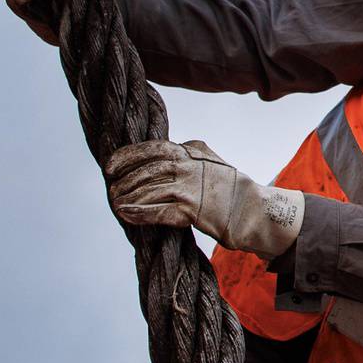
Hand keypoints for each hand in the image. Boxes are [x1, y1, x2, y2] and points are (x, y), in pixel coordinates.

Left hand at [105, 139, 304, 259]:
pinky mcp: (192, 210)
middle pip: (146, 170)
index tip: (109, 166)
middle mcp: (190, 166)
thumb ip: (190, 153)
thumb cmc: (231, 188)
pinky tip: (125, 214)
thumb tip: (169, 149)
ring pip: (148, 190)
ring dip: (127, 198)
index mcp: (192, 152)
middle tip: (111, 190)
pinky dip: (138, 213)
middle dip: (124, 181)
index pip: (152, 148)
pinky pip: (157, 211)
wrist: (253, 210)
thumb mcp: (211, 160)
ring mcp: (190, 187)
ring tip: (116, 204)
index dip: (127, 156)